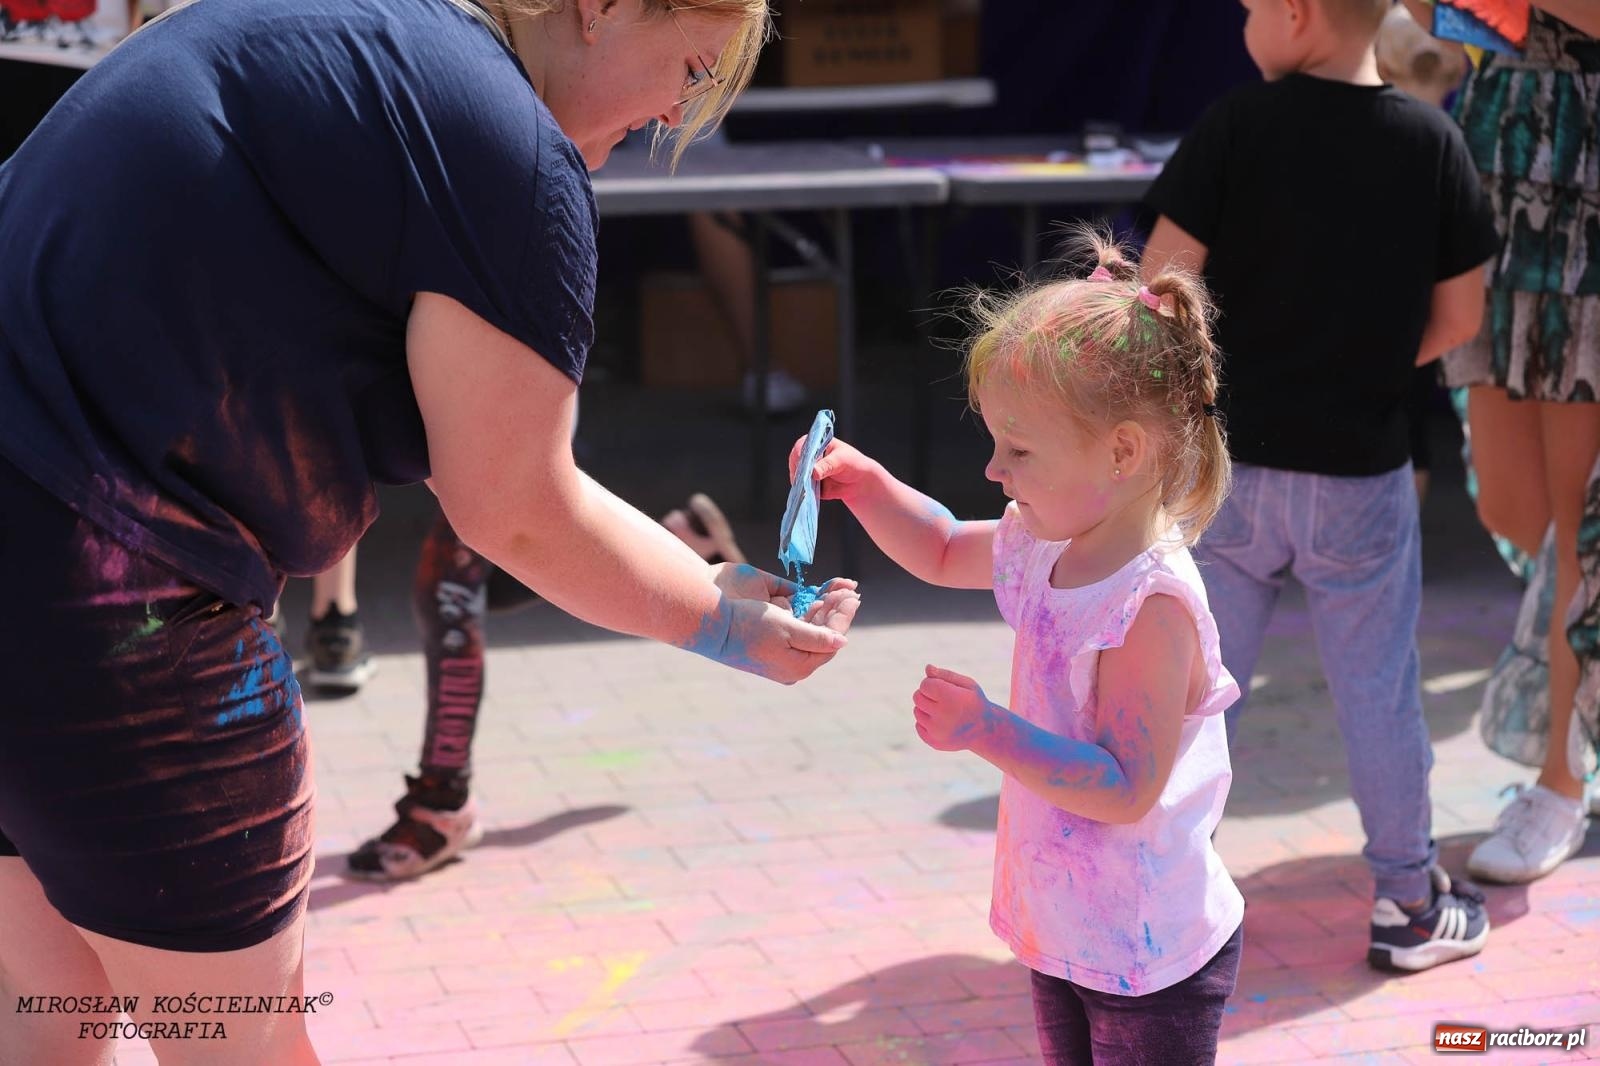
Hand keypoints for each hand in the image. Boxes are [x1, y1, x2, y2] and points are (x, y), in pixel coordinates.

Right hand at [706, 563, 861, 682]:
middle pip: (822, 636)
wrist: (709, 623)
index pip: (830, 642)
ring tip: (834, 592)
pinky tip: (815, 598)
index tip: (853, 597)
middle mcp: (791, 662)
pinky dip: (806, 611)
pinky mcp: (769, 639)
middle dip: (835, 612)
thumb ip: (817, 637)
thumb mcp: (787, 630)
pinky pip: (795, 626)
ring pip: (810, 630)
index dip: (843, 619)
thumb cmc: (748, 626)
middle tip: (848, 591)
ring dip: (823, 610)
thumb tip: (842, 642)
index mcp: (797, 666)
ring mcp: (780, 651)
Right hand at [787, 436, 878, 503]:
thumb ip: (828, 465)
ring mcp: (806, 471)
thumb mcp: (842, 460)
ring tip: (810, 489)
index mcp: (815, 443)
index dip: (800, 456)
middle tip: (807, 480)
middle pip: (795, 463)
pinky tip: (809, 496)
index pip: (801, 446)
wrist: (859, 482)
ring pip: (797, 477)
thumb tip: (813, 472)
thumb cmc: (852, 463)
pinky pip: (802, 490)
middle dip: (800, 472)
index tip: (804, 466)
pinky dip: (804, 493)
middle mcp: (807, 456)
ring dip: (801, 484)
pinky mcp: (808, 485)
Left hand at [913, 664, 994, 751]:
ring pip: (917, 711)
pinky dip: (927, 723)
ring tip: (944, 711)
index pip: (924, 685)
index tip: (943, 688)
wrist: (985, 730)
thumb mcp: (967, 684)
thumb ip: (945, 675)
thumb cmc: (974, 702)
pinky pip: (918, 726)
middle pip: (917, 697)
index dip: (932, 683)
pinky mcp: (934, 742)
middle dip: (926, 695)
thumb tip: (928, 668)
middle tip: (942, 699)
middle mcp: (942, 716)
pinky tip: (942, 722)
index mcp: (950, 698)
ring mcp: (937, 731)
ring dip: (926, 709)